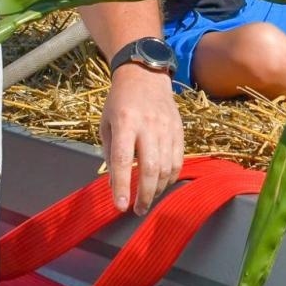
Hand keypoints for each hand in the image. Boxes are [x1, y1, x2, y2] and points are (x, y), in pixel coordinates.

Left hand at [101, 63, 183, 213]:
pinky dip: (171, 177)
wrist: (145, 75)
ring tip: (149, 200)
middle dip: (145, 194)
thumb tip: (115, 184)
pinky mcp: (179, 129)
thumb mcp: (106, 124)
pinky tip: (162, 184)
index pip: (123, 159)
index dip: (122, 185)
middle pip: (150, 167)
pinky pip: (178, 159)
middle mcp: (148, 124)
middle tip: (138, 210)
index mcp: (125, 122)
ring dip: (159, 189)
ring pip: (167, 166)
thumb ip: (110, 153)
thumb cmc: (120, 101)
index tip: (120, 206)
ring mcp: (167, 127)